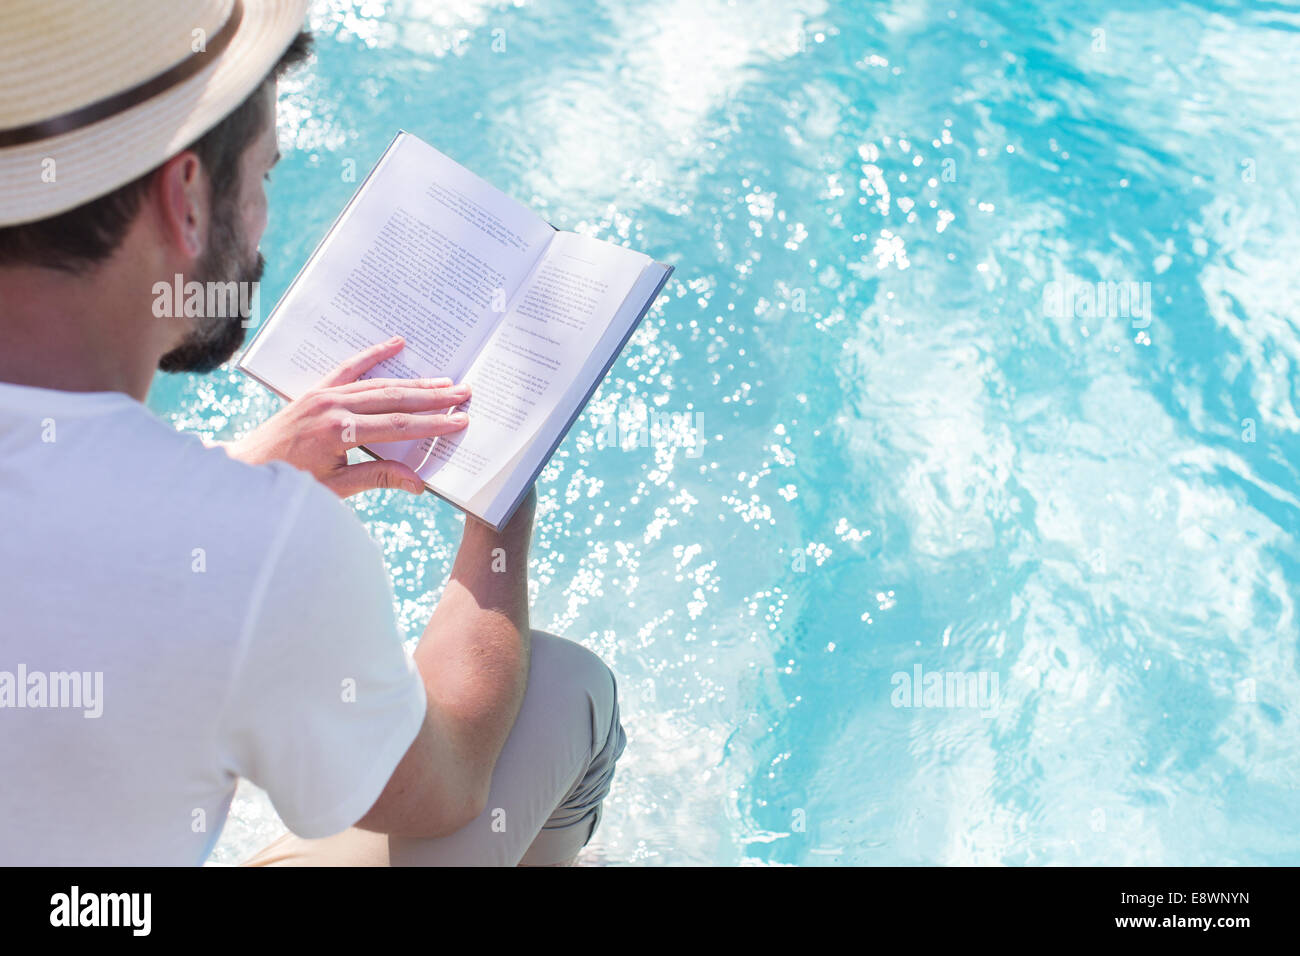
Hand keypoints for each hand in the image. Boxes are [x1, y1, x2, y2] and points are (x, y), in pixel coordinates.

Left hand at [226, 337, 469, 496]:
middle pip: (394, 399)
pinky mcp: (316, 391)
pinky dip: (373, 355)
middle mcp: (333, 407)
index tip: (458, 421)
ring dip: (413, 382)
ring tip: (444, 381)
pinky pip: (349, 368)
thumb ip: (378, 478)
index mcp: (339, 433)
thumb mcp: (336, 488)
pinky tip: (396, 345)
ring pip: (378, 383)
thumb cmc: (290, 483)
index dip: (431, 424)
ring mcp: (324, 395)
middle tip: (462, 393)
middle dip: (432, 398)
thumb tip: (419, 482)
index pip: (397, 426)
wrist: (247, 469)